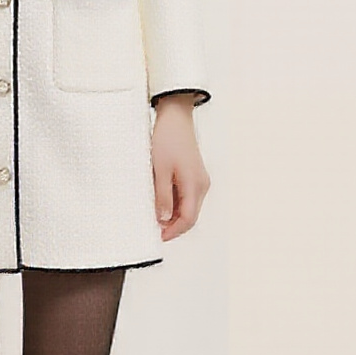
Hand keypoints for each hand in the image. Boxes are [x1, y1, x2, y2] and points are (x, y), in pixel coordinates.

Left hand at [150, 95, 209, 240]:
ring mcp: (200, 180)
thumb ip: (162, 197)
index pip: (188, 219)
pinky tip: (161, 200)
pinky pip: (187, 196)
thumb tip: (163, 219)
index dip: (173, 231)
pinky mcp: (195, 175)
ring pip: (189, 206)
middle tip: (154, 229)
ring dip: (173, 214)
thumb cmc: (167, 140)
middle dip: (173, 226)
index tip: (158, 236)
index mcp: (195, 185)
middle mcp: (202, 185)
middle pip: (190, 215)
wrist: (176, 117)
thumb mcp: (160, 170)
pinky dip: (175, 203)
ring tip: (154, 214)